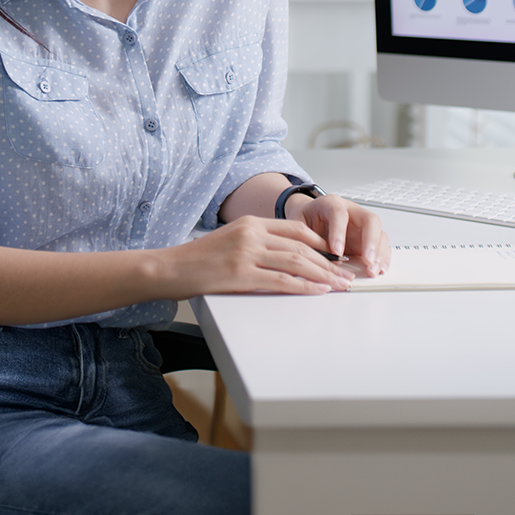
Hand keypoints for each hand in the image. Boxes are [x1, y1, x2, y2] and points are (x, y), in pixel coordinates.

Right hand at [163, 216, 356, 298]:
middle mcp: (251, 234)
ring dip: (323, 276)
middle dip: (328, 263)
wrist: (169, 268)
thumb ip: (256, 243)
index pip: (296, 229)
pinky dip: (303, 287)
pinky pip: (281, 281)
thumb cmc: (197, 259)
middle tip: (345, 274)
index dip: (321, 243)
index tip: (336, 256)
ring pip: (296, 262)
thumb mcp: (230, 241)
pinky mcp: (241, 274)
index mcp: (250, 223)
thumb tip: (287, 257)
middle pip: (302, 246)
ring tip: (339, 285)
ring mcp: (246, 253)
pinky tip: (317, 291)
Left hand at [286, 193, 389, 276]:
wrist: (309, 216)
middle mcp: (351, 211)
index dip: (339, 232)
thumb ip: (306, 239)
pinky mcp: (367, 238)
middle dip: (370, 241)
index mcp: (331, 203)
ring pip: (379, 233)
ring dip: (378, 253)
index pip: (339, 213)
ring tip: (372, 270)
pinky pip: (381, 245)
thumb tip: (317, 259)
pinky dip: (382, 258)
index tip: (337, 251)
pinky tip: (379, 269)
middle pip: (369, 220)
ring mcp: (362, 225)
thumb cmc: (305, 219)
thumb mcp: (297, 225)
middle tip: (367, 260)